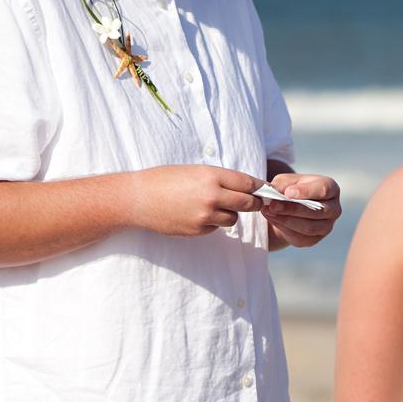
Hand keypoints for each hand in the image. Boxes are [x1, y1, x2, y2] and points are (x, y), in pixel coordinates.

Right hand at [131, 165, 264, 235]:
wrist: (138, 199)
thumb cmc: (164, 180)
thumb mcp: (194, 171)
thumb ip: (219, 178)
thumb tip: (245, 186)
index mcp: (212, 176)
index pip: (248, 183)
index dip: (259, 187)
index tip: (264, 190)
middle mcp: (212, 196)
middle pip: (248, 203)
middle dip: (254, 203)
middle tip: (254, 202)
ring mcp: (205, 215)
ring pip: (233, 218)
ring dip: (231, 214)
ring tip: (215, 207)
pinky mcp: (198, 230)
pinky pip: (216, 228)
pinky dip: (212, 223)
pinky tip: (196, 215)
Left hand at [263, 173, 340, 249]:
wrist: (289, 209)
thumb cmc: (291, 190)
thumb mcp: (286, 181)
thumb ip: (282, 184)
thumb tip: (274, 191)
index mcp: (331, 188)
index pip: (324, 189)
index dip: (306, 191)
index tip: (288, 192)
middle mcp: (334, 208)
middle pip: (317, 211)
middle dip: (292, 208)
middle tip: (272, 204)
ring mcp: (326, 226)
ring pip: (309, 227)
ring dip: (286, 220)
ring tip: (269, 211)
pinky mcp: (314, 240)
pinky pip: (300, 237)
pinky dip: (284, 228)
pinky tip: (272, 219)